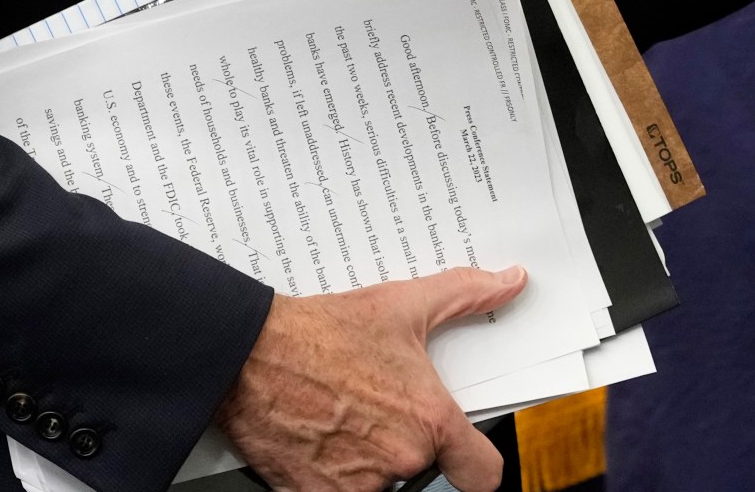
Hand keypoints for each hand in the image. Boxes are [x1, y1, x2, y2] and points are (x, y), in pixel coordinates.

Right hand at [218, 266, 526, 491]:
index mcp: (429, 420)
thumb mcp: (402, 305)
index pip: (482, 474)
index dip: (476, 463)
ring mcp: (355, 485)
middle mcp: (397, 460)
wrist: (246, 355)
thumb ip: (464, 296)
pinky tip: (319, 436)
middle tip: (377, 409)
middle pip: (421, 468)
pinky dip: (331, 473)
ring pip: (379, 484)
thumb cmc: (319, 333)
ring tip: (345, 418)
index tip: (467, 455)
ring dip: (367, 460)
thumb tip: (508, 283)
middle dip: (404, 443)